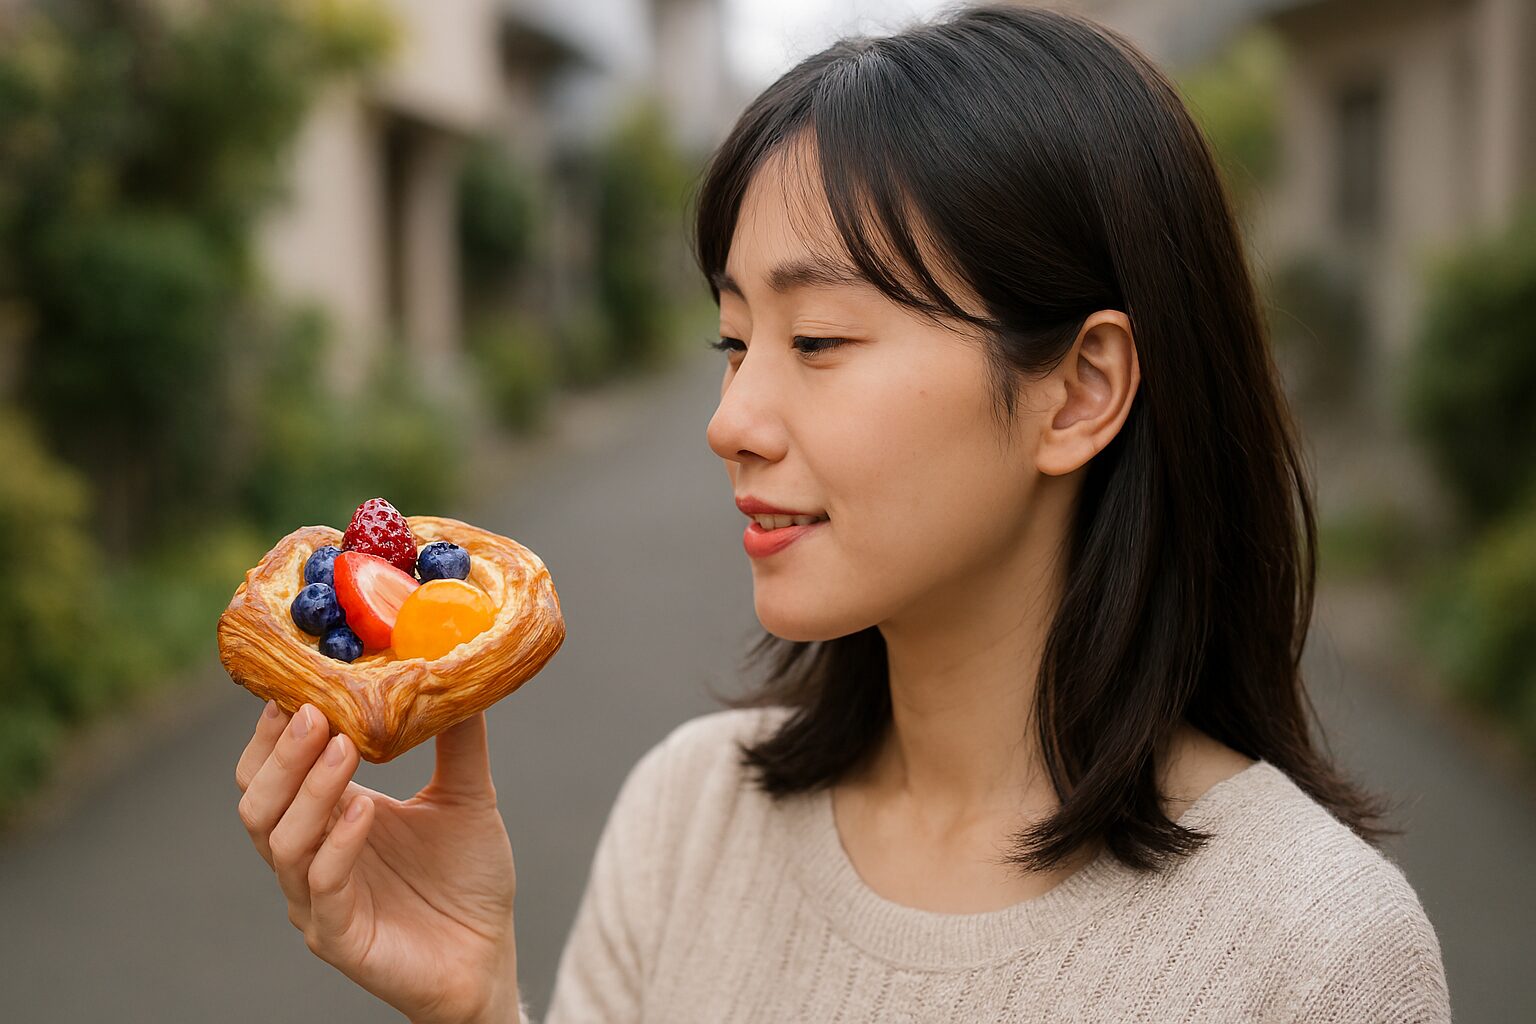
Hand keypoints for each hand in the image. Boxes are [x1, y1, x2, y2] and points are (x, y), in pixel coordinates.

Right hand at [235, 701, 519, 1023]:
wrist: (488, 955)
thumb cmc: (469, 879)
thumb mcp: (467, 795)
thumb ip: (458, 739)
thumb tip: (456, 671)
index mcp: (329, 816)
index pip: (273, 769)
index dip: (275, 730)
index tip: (299, 681)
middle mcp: (311, 856)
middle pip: (258, 801)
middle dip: (281, 754)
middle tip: (313, 711)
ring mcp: (317, 899)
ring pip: (282, 841)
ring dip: (310, 788)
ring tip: (343, 747)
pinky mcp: (340, 937)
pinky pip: (323, 887)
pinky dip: (339, 843)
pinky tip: (364, 808)